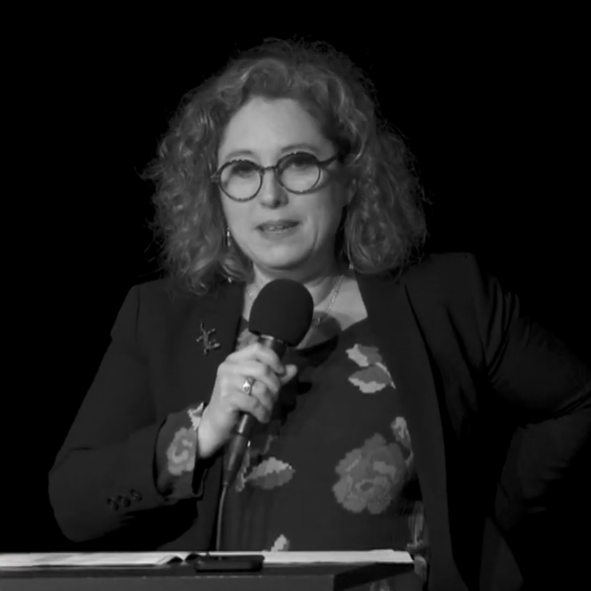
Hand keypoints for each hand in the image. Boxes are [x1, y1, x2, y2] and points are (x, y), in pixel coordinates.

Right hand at [197, 342, 297, 457]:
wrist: (216, 422)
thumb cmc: (237, 401)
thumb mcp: (256, 385)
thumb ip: (275, 376)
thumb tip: (294, 368)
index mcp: (235, 359)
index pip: (257, 348)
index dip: (273, 359)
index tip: (281, 372)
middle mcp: (229, 366)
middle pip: (263, 369)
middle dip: (275, 385)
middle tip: (274, 397)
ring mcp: (226, 381)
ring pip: (260, 387)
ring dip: (269, 401)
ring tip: (267, 409)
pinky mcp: (227, 398)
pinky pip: (253, 403)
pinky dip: (262, 411)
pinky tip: (262, 417)